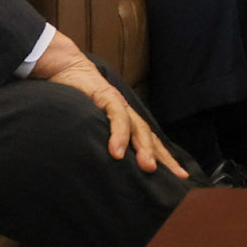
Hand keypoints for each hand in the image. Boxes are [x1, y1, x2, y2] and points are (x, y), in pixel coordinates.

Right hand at [30, 33, 185, 178]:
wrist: (66, 67)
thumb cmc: (76, 99)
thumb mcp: (90, 124)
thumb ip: (100, 140)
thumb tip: (106, 165)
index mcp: (126, 121)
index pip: (149, 142)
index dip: (165, 159)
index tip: (180, 178)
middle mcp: (126, 113)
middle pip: (150, 137)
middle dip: (164, 158)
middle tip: (175, 177)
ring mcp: (118, 104)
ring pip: (137, 128)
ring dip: (144, 149)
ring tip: (148, 168)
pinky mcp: (105, 96)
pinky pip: (117, 116)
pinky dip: (118, 134)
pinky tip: (117, 152)